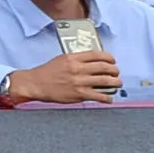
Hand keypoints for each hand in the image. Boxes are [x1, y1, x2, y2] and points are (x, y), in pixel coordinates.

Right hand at [5, 49, 120, 103]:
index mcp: (73, 58)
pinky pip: (99, 96)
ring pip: (105, 81)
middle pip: (104, 67)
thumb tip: (92, 62)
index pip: (96, 54)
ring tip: (117, 83)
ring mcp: (79, 82)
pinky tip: (109, 98)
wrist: (36, 84)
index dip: (108, 57)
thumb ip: (76, 59)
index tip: (112, 60)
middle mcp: (77, 69)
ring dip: (115, 82)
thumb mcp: (61, 59)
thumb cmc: (47, 72)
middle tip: (116, 72)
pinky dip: (107, 97)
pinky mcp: (79, 94)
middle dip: (114, 70)